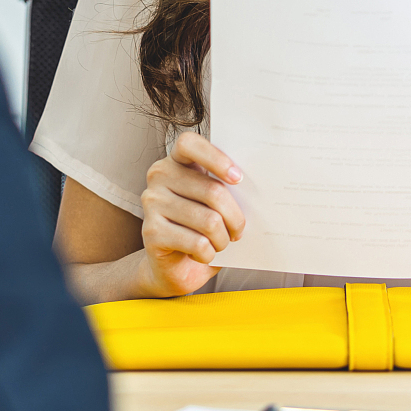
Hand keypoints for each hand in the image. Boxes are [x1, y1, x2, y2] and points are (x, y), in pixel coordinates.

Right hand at [133, 131, 246, 297]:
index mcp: (176, 162)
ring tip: (220, 243)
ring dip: (223, 239)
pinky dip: (209, 253)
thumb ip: (225, 190)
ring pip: (209, 221)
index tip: (238, 179)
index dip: (216, 158)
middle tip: (238, 231)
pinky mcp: (151, 232)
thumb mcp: (213, 205)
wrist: (172, 267)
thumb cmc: (199, 229)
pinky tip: (203, 254)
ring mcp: (152, 203)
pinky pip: (197, 243)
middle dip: (235, 218)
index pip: (189, 143)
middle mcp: (159, 177)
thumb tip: (258, 187)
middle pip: (213, 190)